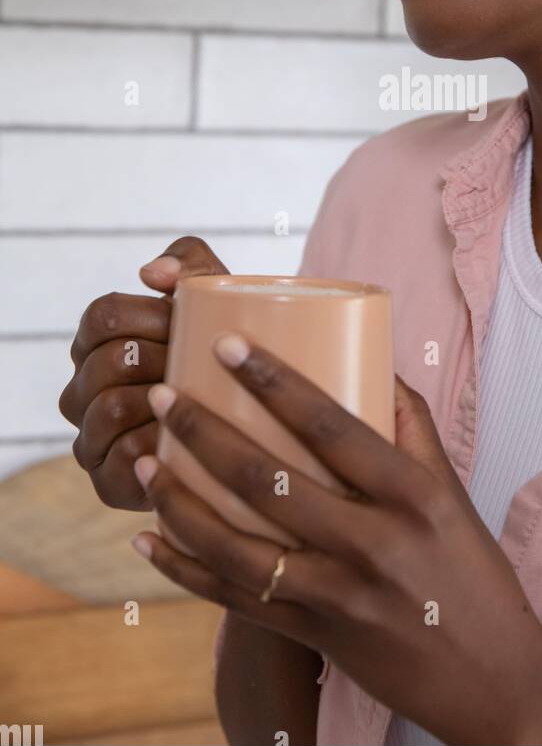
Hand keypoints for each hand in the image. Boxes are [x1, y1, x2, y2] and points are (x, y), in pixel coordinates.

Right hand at [60, 236, 227, 508]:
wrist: (256, 430)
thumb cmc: (227, 354)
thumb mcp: (217, 302)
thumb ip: (191, 263)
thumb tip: (151, 273)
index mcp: (96, 342)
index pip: (102, 315)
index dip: (149, 315)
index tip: (192, 323)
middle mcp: (81, 390)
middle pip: (108, 360)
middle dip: (163, 357)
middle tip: (207, 364)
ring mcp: (90, 437)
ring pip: (108, 408)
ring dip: (161, 400)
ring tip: (203, 398)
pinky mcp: (107, 482)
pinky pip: (121, 456)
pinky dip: (159, 443)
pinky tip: (192, 439)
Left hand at [129, 334, 541, 744]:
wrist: (493, 678)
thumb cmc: (472, 574)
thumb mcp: (452, 493)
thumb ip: (412, 427)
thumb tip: (375, 360)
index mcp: (411, 493)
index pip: (332, 425)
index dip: (276, 381)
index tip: (227, 344)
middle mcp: (372, 541)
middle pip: (268, 479)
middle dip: (204, 432)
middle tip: (163, 396)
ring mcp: (338, 593)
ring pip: (237, 545)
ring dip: (180, 500)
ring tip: (145, 461)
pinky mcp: (315, 634)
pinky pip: (235, 600)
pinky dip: (185, 570)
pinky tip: (148, 542)